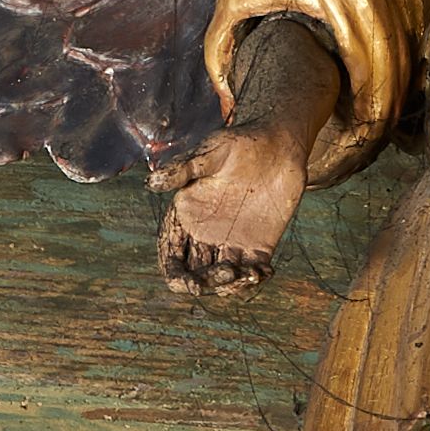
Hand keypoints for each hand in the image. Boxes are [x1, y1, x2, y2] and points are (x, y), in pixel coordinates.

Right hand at [152, 125, 307, 293]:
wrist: (278, 144)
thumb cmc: (238, 145)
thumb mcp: (208, 154)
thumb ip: (182, 170)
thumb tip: (151, 182)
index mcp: (185, 218)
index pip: (172, 258)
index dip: (177, 277)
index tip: (191, 284)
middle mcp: (205, 235)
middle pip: (197, 275)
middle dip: (208, 283)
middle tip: (228, 273)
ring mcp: (232, 242)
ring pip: (224, 280)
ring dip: (233, 286)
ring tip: (249, 274)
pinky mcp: (259, 245)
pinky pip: (253, 271)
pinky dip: (256, 279)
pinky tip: (265, 272)